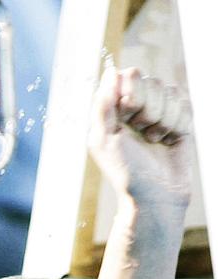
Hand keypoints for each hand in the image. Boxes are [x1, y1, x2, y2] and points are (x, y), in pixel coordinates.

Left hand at [88, 66, 191, 210]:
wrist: (156, 195)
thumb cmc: (126, 171)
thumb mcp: (103, 141)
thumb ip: (103, 105)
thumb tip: (111, 71)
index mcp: (114, 108)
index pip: (131, 75)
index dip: (133, 94)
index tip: (127, 118)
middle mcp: (136, 106)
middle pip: (152, 82)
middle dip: (149, 111)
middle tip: (141, 135)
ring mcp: (158, 111)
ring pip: (170, 92)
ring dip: (163, 121)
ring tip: (154, 141)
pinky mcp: (178, 119)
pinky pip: (185, 103)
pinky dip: (178, 123)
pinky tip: (169, 140)